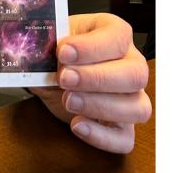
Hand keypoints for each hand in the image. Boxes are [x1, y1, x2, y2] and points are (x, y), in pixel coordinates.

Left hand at [29, 13, 151, 153]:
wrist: (50, 73)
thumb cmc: (57, 52)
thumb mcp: (49, 41)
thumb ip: (45, 44)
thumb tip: (34, 50)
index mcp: (114, 33)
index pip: (118, 37)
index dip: (92, 46)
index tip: (63, 52)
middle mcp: (131, 64)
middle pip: (135, 75)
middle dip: (97, 78)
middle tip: (64, 79)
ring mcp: (131, 97)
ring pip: (137, 108)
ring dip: (100, 106)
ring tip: (68, 100)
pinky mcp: (121, 126)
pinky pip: (124, 139)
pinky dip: (101, 136)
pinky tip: (76, 125)